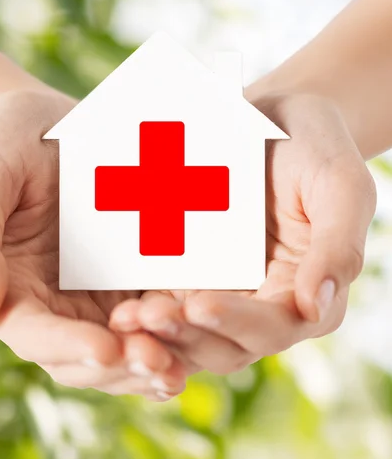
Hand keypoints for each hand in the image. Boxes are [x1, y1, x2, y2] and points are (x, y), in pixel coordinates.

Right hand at [0, 90, 186, 400]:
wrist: (53, 124)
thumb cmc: (9, 143)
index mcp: (13, 289)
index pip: (35, 335)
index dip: (67, 346)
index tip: (104, 348)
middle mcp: (55, 304)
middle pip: (83, 358)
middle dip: (120, 366)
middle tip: (160, 363)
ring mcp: (96, 295)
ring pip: (122, 348)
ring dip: (150, 363)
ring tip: (180, 366)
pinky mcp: (132, 279)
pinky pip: (153, 318)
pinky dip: (173, 336)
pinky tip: (201, 338)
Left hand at [109, 93, 376, 374]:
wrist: (272, 116)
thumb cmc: (315, 145)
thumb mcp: (340, 185)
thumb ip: (337, 246)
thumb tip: (315, 307)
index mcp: (306, 291)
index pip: (275, 326)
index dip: (238, 323)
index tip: (200, 304)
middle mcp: (263, 304)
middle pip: (225, 343)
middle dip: (186, 336)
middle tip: (146, 318)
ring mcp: (224, 292)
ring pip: (190, 334)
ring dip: (158, 335)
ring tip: (125, 318)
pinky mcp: (191, 275)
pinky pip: (167, 303)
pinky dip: (146, 314)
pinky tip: (117, 306)